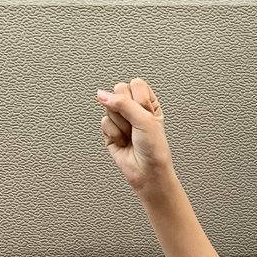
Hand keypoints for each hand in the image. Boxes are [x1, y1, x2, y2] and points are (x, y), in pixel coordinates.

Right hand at [97, 78, 174, 197]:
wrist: (147, 172)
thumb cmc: (154, 149)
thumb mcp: (144, 119)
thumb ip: (123, 103)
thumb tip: (102, 94)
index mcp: (148, 102)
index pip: (135, 84)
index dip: (138, 98)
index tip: (145, 113)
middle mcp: (134, 109)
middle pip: (118, 92)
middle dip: (127, 111)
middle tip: (135, 125)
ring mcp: (121, 119)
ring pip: (109, 108)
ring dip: (121, 125)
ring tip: (130, 135)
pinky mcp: (110, 131)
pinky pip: (104, 122)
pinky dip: (114, 134)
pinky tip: (123, 142)